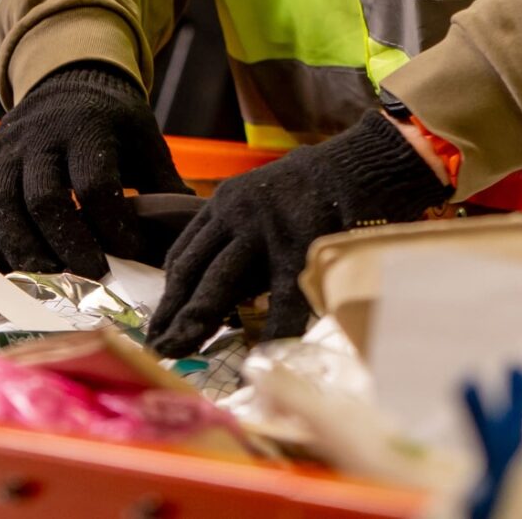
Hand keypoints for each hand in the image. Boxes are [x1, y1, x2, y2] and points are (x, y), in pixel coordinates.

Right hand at [0, 61, 189, 276]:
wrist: (68, 81)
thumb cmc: (113, 121)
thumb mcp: (145, 138)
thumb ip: (164, 183)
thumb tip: (189, 230)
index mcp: (87, 126)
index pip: (95, 182)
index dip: (112, 223)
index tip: (131, 252)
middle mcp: (40, 137)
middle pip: (44, 197)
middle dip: (66, 242)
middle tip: (90, 275)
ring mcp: (7, 151)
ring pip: (2, 203)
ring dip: (21, 247)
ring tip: (44, 278)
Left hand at [149, 111, 449, 354]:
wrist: (363, 163)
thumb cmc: (316, 193)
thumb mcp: (264, 209)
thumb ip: (243, 245)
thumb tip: (222, 297)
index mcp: (225, 205)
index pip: (185, 254)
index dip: (171, 293)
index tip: (160, 324)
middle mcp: (236, 214)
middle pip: (194, 270)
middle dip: (173, 313)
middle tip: (158, 348)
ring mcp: (266, 228)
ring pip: (221, 281)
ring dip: (198, 320)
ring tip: (180, 351)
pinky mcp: (301, 244)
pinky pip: (283, 297)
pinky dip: (272, 330)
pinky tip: (261, 357)